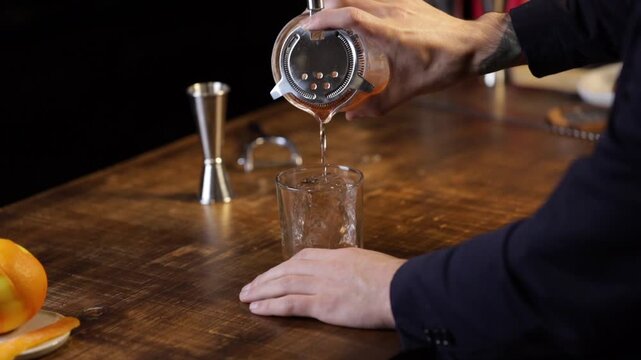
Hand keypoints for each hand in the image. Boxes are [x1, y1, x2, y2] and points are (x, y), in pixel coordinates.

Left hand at [239, 248, 405, 328]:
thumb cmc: (393, 278)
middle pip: (286, 270)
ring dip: (261, 290)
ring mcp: (322, 285)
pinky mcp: (323, 304)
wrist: (402, 288)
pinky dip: (271, 305)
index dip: (282, 266)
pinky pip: (290, 304)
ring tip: (246, 297)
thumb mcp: (368, 261)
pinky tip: (257, 308)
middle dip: (265, 278)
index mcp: (337, 255)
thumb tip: (347, 270)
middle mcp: (325, 267)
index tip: (272, 273)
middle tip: (249, 286)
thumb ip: (351, 265)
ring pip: (283, 284)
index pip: (302, 257)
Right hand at [302, 0, 518, 118]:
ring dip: (343, 5)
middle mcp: (391, 12)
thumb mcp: (408, 91)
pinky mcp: (408, 1)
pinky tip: (361, 20)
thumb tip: (352, 116)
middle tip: (316, 25)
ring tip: (334, 22)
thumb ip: (377, 105)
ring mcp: (400, 3)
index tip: (307, 27)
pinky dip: (361, 5)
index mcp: (389, 33)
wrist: (472, 46)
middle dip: (327, 9)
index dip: (323, 19)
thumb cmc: (442, 66)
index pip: (348, 16)